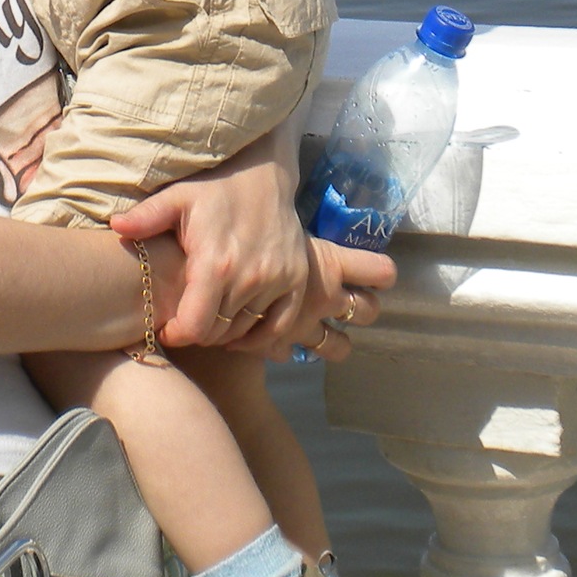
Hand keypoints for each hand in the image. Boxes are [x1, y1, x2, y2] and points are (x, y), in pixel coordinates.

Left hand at [112, 124, 315, 348]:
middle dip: (197, 332)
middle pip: (217, 332)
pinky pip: (279, 328)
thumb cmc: (214, 188)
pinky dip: (259, 337)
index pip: (194, 327)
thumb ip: (146, 217)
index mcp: (216, 263)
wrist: (264, 173)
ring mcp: (277, 281)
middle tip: (185, 320)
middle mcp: (250, 277)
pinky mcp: (297, 281)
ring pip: (245, 331)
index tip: (166, 328)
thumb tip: (116, 227)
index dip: (176, 334)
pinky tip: (240, 330)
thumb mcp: (177, 198)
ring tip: (209, 319)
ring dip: (224, 333)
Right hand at [242, 236, 392, 364]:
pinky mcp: (275, 345)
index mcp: (327, 263)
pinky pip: (289, 352)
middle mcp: (321, 297)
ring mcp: (301, 325)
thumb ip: (305, 236)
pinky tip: (276, 335)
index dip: (382, 273)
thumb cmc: (232, 237)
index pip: (377, 271)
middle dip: (364, 308)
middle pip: (365, 310)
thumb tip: (332, 240)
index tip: (381, 274)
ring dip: (334, 341)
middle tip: (352, 300)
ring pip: (336, 345)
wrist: (194, 282)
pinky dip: (286, 347)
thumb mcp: (275, 223)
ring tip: (325, 330)